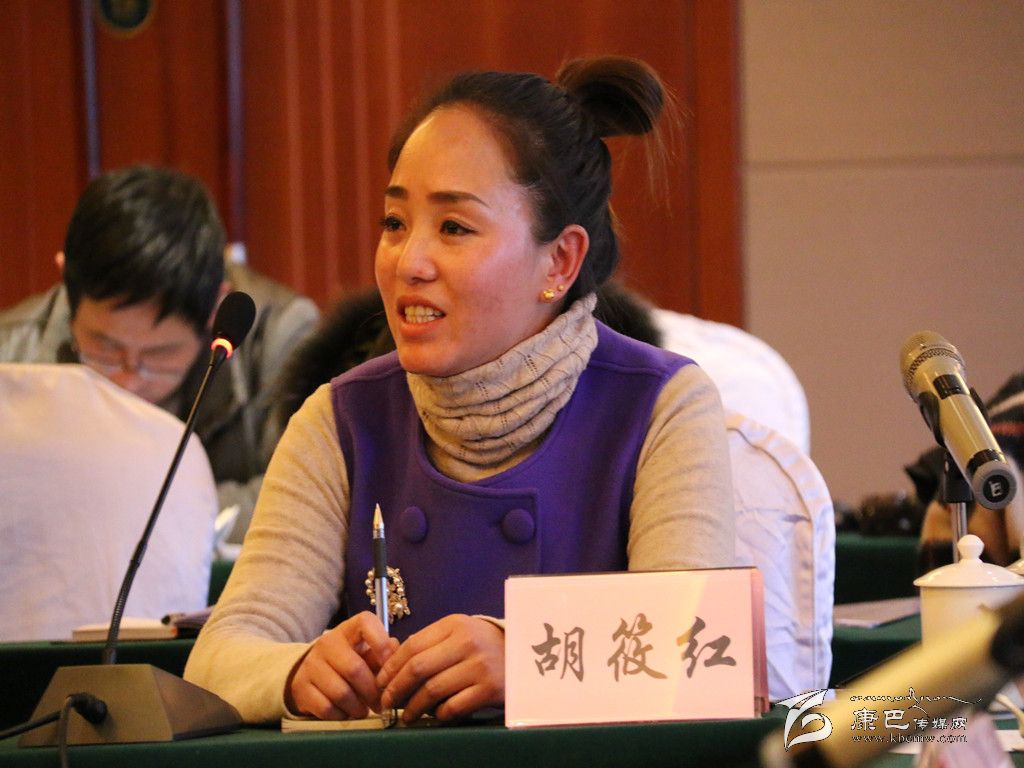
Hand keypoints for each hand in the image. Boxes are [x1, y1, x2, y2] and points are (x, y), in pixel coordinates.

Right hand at [286, 611, 396, 719]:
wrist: (311, 675)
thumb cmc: (348, 663)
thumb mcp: (365, 654)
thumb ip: (382, 654)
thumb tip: (396, 651)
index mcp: (348, 630)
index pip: (365, 622)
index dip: (381, 643)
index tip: (391, 666)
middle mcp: (327, 643)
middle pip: (354, 669)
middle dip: (372, 692)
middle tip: (381, 703)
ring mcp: (311, 665)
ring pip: (341, 693)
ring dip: (358, 708)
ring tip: (364, 710)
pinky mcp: (301, 688)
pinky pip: (326, 708)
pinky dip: (341, 715)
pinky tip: (346, 713)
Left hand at [377, 614, 503, 722]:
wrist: (526, 656)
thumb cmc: (485, 646)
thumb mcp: (460, 634)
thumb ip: (430, 644)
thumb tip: (391, 665)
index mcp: (455, 625)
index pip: (412, 645)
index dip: (391, 667)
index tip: (381, 682)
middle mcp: (466, 642)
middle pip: (418, 668)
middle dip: (396, 688)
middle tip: (387, 702)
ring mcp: (479, 666)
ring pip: (432, 690)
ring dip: (414, 707)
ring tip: (408, 715)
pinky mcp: (490, 689)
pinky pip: (453, 706)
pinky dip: (439, 714)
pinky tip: (435, 716)